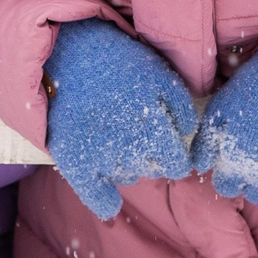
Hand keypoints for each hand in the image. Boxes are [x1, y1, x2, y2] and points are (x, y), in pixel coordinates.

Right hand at [43, 20, 198, 219]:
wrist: (68, 55)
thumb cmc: (119, 63)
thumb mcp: (161, 77)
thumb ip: (182, 109)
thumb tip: (189, 136)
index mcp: (155, 131)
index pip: (176, 166)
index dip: (175, 157)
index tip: (169, 147)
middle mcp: (129, 150)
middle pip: (152, 170)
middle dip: (152, 156)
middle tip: (138, 132)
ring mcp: (101, 158)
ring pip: (127, 177)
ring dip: (128, 164)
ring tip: (116, 137)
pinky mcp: (74, 161)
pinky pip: (95, 196)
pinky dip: (104, 201)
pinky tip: (110, 201)